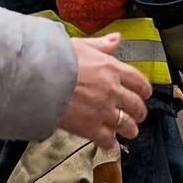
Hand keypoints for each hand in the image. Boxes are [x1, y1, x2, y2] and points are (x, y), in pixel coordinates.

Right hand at [58, 34, 150, 150]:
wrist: (38, 78)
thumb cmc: (56, 59)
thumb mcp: (81, 45)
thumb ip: (101, 45)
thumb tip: (116, 39)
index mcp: (112, 69)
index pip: (139, 82)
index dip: (144, 91)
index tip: (144, 94)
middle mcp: (112, 91)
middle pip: (137, 107)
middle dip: (138, 112)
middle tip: (136, 115)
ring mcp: (103, 111)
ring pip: (127, 126)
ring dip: (128, 129)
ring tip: (126, 130)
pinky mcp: (90, 128)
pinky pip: (108, 141)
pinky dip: (110, 143)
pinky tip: (108, 142)